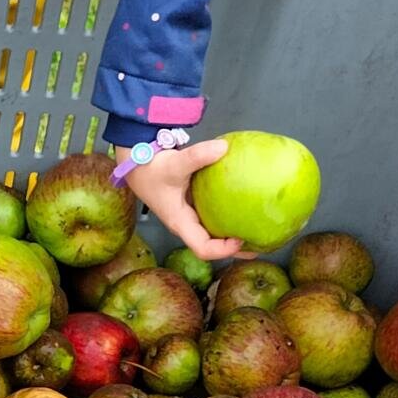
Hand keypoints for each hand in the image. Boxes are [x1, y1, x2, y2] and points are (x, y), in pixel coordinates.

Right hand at [116, 140, 248, 261]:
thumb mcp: (174, 163)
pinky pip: (214, 215)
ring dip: (234, 234)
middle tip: (261, 244)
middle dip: (236, 249)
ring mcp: (189, 215)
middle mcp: (186, 223)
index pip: (203, 248)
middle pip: (212, 246)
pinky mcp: (193, 204)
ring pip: (213, 233)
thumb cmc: (150, 167)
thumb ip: (197, 156)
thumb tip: (224, 147)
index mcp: (180, 222)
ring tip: (259, 228)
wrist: (137, 160)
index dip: (223, 250)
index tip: (242, 239)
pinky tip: (246, 204)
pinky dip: (229, 215)